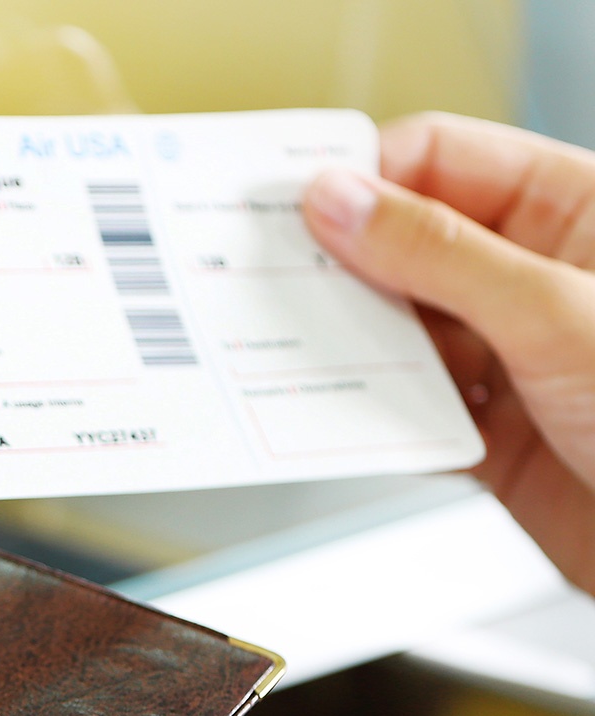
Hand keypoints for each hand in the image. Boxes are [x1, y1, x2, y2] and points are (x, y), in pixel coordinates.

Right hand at [304, 112, 594, 594]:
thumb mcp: (555, 314)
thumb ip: (441, 256)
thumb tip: (344, 203)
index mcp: (569, 212)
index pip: (439, 162)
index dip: (365, 177)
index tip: (295, 208)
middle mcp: (528, 278)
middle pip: (402, 249)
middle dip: (339, 268)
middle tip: (272, 284)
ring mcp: (501, 357)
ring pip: (394, 335)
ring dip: (348, 349)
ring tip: (299, 357)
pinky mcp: (478, 432)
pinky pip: (399, 412)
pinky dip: (364, 418)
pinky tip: (340, 418)